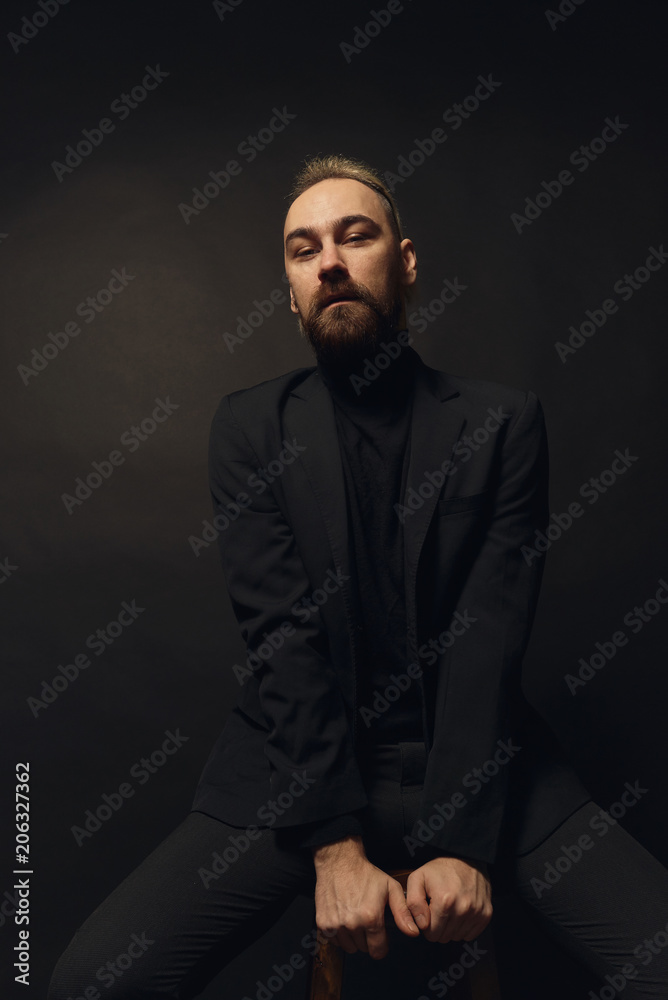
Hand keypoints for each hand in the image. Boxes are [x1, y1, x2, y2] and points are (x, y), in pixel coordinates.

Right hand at [312, 836, 419, 958]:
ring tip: (354, 918)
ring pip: (348, 947)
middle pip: (363, 949)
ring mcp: (335, 925)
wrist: (339, 862)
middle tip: (366, 920)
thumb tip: (413, 932)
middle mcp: (352, 924)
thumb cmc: (366, 874)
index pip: (378, 951)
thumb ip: (403, 912)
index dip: (382, 945)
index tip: (380, 936)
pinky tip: (343, 918)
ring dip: (353, 938)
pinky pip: (333, 941)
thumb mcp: (390, 888)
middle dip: (367, 939)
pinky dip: (339, 934)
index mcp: (371, 917)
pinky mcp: (322, 923)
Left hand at [405, 855, 491, 942]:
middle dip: (438, 927)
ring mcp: (477, 912)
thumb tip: (421, 926)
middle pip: (444, 937)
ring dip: (451, 927)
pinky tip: (460, 912)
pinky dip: (463, 927)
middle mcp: (463, 909)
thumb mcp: (418, 878)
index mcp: (444, 901)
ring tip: (450, 909)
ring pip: (457, 937)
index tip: (429, 912)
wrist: (466, 857)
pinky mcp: (486, 914)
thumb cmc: (440, 870)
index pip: (431, 934)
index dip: (427, 925)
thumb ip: (413, 903)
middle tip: (438, 909)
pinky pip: (470, 935)